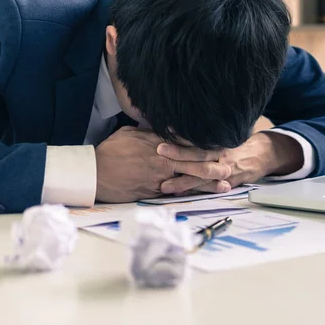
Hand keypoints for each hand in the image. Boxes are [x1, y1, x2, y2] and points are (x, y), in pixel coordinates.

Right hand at [95, 127, 230, 202]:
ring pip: (190, 178)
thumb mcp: (131, 133)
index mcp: (158, 140)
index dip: (205, 143)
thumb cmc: (110, 152)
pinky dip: (192, 194)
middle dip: (213, 163)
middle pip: (194, 159)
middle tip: (229, 165)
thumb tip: (161, 128)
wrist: (95, 173)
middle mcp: (163, 156)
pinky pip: (178, 192)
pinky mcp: (155, 190)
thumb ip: (150, 132)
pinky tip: (205, 196)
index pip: (187, 140)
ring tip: (224, 185)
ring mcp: (160, 175)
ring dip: (209, 182)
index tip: (220, 143)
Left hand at [156, 132, 302, 194]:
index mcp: (217, 140)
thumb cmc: (235, 145)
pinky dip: (196, 192)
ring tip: (165, 185)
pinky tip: (182, 195)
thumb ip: (202, 134)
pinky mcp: (228, 182)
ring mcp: (224, 169)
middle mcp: (220, 153)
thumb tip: (178, 124)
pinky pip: (210, 188)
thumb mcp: (222, 136)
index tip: (166, 128)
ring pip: (202, 175)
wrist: (261, 155)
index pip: (198, 136)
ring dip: (183, 181)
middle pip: (198, 152)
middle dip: (178, 153)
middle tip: (159, 150)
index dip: (183, 133)